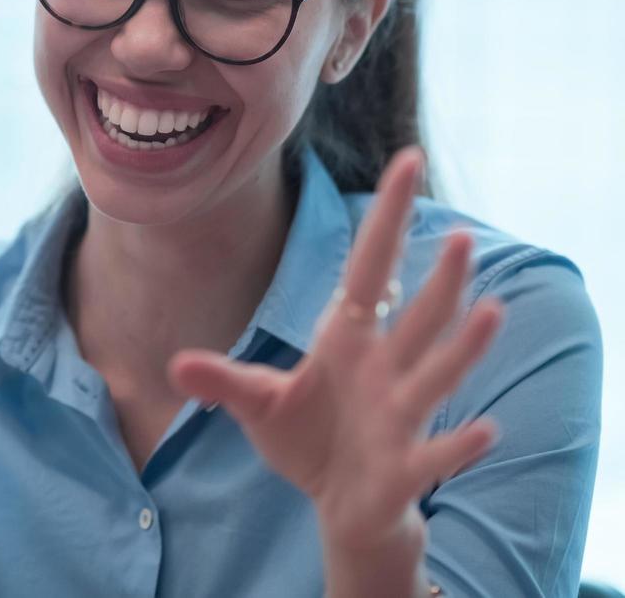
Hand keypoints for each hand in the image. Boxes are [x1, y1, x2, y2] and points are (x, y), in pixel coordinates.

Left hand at [168, 148, 502, 588]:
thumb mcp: (256, 404)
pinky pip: (435, 452)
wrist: (341, 505)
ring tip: (490, 310)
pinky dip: (458, 443)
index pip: (372, 267)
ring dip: (464, 345)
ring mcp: (400, 415)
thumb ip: (222, 381)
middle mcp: (384, 369)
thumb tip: (174, 363)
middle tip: (459, 233)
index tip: (409, 159)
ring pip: (437, 373)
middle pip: (417, 317)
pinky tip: (485, 431)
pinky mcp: (406, 464)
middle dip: (439, 280)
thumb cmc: (307, 440)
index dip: (388, 217)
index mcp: (349, 340)